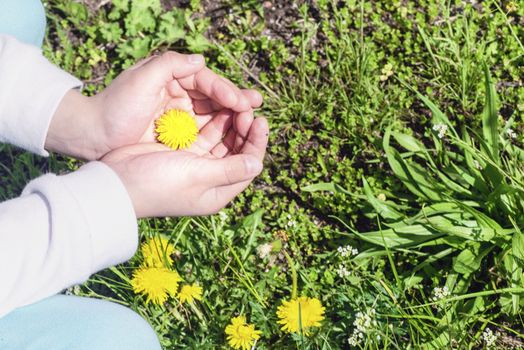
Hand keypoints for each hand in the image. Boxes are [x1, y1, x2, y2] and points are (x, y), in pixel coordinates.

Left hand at [46, 52, 262, 159]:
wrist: (93, 136)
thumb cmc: (115, 106)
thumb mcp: (141, 79)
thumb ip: (170, 65)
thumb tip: (201, 60)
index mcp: (171, 78)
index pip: (204, 81)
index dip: (223, 90)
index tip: (239, 101)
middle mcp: (179, 95)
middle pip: (214, 97)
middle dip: (236, 102)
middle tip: (256, 105)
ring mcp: (180, 117)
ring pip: (213, 115)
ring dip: (233, 118)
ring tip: (253, 121)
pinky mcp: (178, 136)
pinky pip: (204, 133)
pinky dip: (220, 134)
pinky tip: (235, 138)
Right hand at [102, 114, 268, 217]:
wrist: (117, 182)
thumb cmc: (158, 183)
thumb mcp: (198, 176)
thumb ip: (230, 169)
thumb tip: (259, 164)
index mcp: (218, 192)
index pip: (248, 166)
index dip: (257, 143)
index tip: (261, 120)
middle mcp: (209, 179)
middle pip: (236, 152)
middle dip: (244, 130)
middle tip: (248, 107)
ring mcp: (195, 165)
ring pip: (221, 141)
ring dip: (229, 124)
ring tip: (236, 104)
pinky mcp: (181, 152)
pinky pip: (204, 135)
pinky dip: (212, 123)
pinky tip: (217, 107)